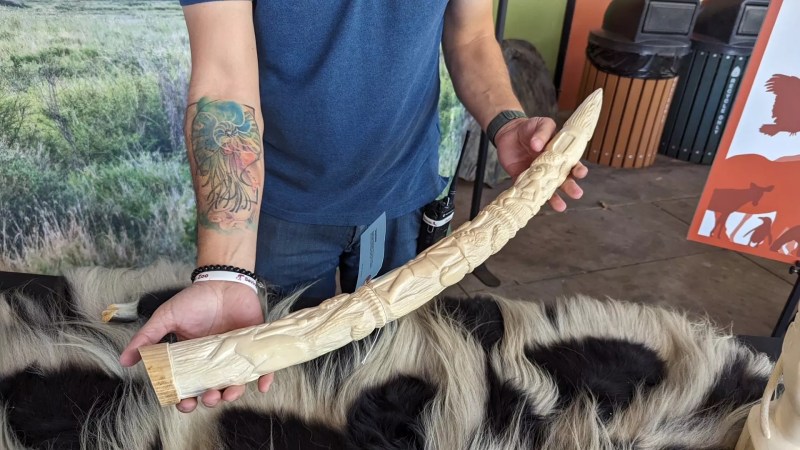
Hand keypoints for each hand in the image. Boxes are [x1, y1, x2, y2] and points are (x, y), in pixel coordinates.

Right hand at [119, 281, 273, 412]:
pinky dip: (265, 379)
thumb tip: (125, 360)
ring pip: (235, 384)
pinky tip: (263, 385)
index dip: (185, 399)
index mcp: (192, 360)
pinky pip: (263, 369)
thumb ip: (148, 337)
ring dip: (233, 394)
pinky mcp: (254, 348)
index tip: (184, 402)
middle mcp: (214, 362)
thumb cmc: (195, 300)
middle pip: (212, 390)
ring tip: (230, 392)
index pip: (188, 387)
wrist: (224, 282)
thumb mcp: (167, 317)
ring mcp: (235, 356)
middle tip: (210, 397)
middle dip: (211, 400)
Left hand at [494, 116, 587, 211]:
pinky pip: (527, 190)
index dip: (578, 169)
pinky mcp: (522, 179)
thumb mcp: (541, 124)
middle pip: (564, 180)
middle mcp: (551, 168)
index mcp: (560, 154)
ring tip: (561, 206)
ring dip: (555, 199)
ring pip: (548, 189)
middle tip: (576, 193)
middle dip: (571, 187)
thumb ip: (543, 132)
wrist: (509, 132)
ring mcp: (537, 175)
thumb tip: (538, 146)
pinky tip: (535, 205)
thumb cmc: (530, 127)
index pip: (572, 163)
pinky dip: (531, 198)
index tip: (580, 173)